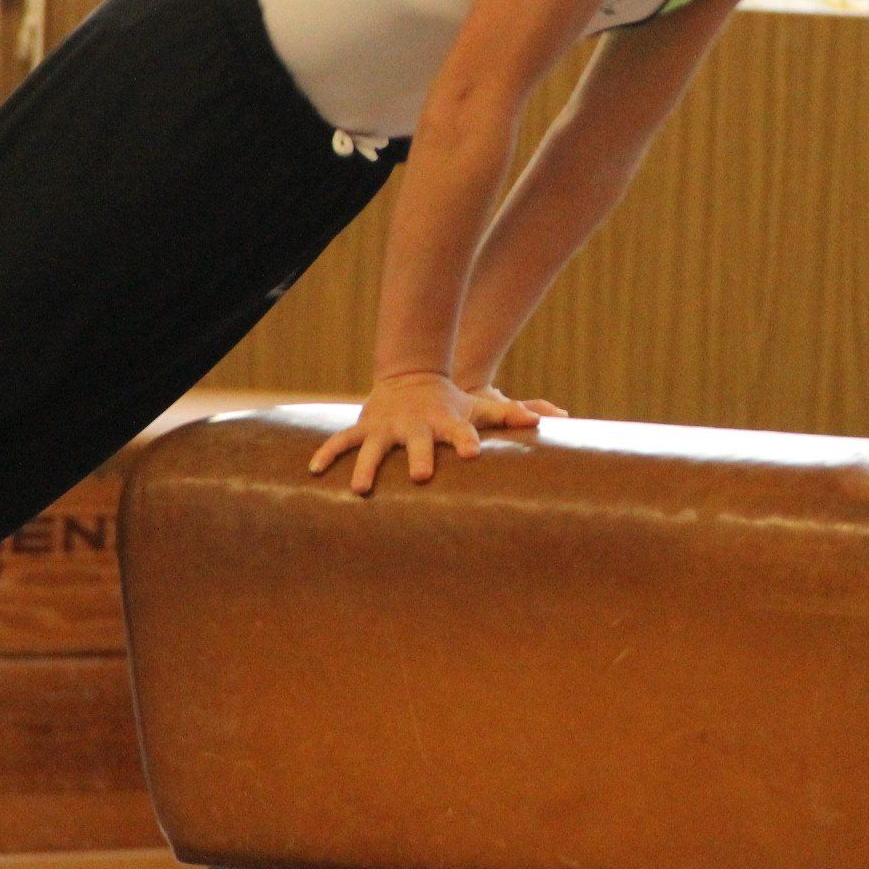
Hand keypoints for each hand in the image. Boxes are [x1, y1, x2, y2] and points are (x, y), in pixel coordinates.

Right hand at [309, 372, 568, 494]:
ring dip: (365, 468)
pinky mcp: (365, 428)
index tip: (472, 454)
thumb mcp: (481, 406)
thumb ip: (512, 415)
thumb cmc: (452, 403)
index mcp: (445, 421)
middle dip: (420, 458)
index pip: (461, 430)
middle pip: (419, 442)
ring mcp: (387, 427)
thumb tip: (555, 418)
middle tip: (422, 476)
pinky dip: (327, 454)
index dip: (467, 440)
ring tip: (359, 490)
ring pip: (375, 448)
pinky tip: (313, 471)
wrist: (411, 377)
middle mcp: (415, 426)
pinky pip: (342, 441)